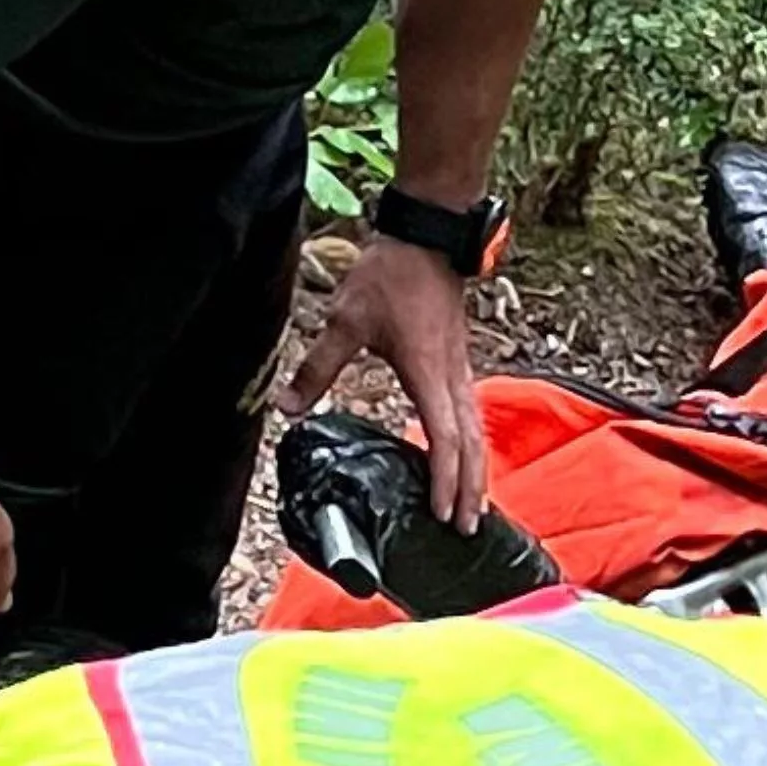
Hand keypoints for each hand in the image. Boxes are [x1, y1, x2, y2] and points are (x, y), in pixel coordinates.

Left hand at [285, 232, 489, 525]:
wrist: (428, 235)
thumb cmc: (392, 275)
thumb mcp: (346, 320)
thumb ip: (318, 367)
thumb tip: (289, 410)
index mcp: (429, 373)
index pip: (445, 436)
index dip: (444, 479)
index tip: (441, 512)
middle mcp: (452, 376)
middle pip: (472, 444)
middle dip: (470, 489)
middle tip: (466, 530)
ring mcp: (460, 369)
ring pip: (478, 431)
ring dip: (476, 471)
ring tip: (473, 509)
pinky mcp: (458, 363)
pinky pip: (472, 415)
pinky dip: (472, 446)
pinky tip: (464, 461)